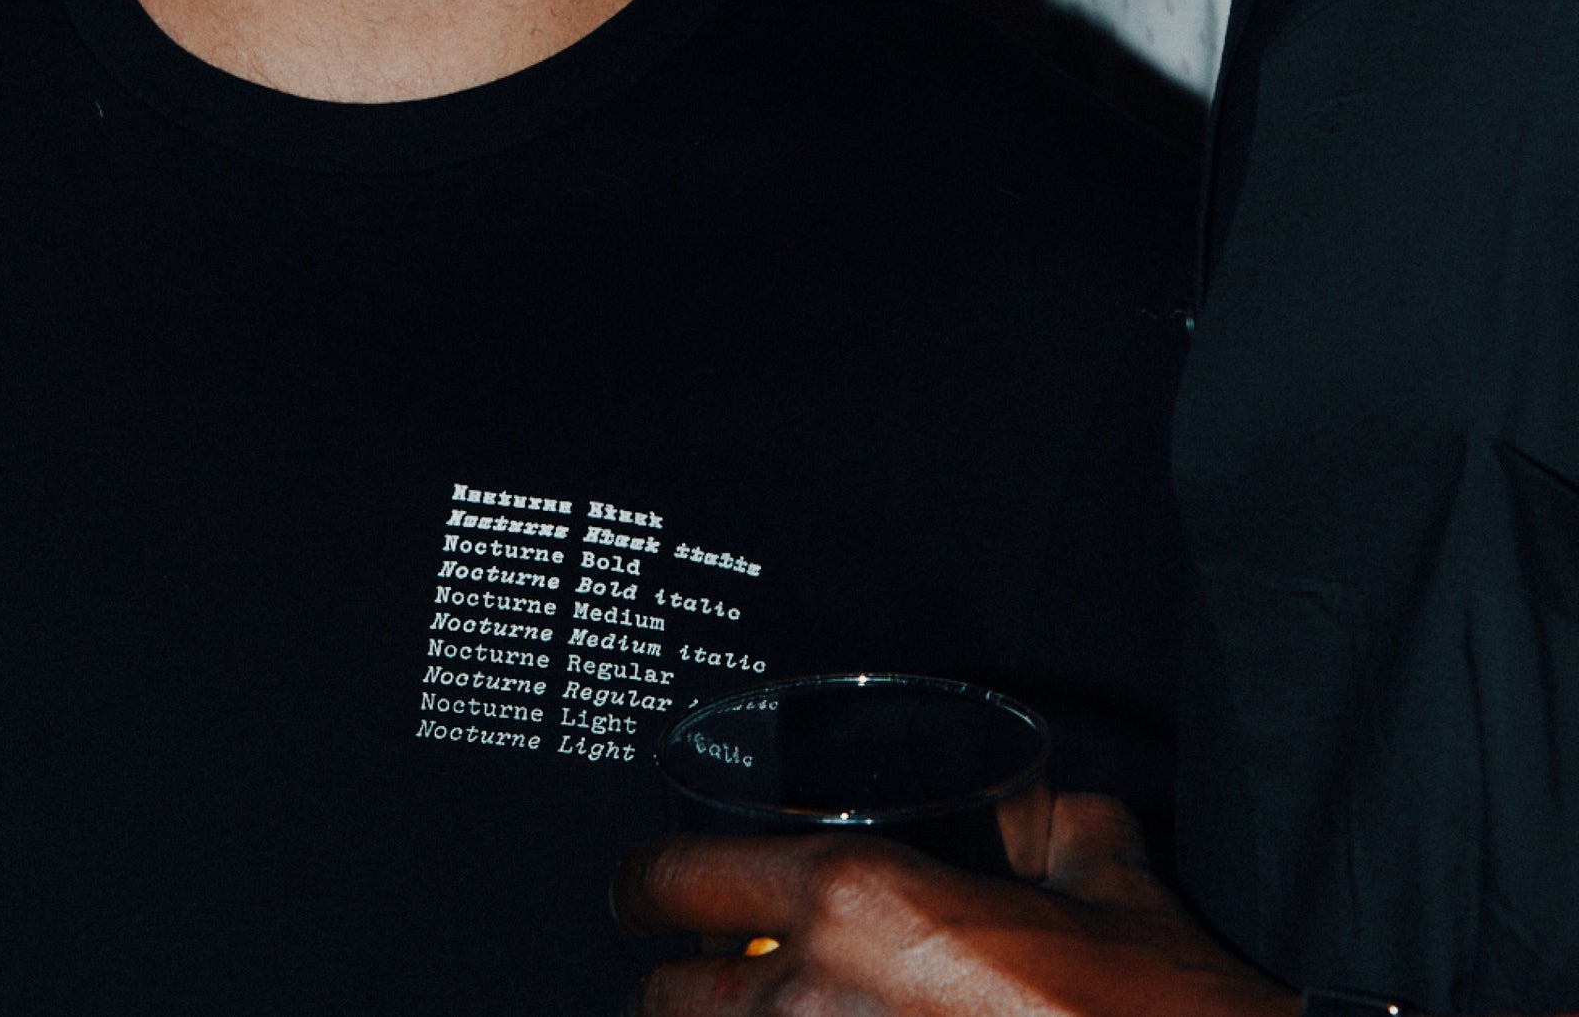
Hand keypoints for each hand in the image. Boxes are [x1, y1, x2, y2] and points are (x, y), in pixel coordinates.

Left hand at [613, 790, 1298, 1015]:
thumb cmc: (1159, 1003)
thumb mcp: (1099, 864)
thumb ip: (1038, 819)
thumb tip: (1018, 807)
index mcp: (858, 898)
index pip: (673, 880)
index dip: (645, 885)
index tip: (646, 894)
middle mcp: (820, 998)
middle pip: (661, 1003)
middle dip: (673, 993)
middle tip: (694, 984)